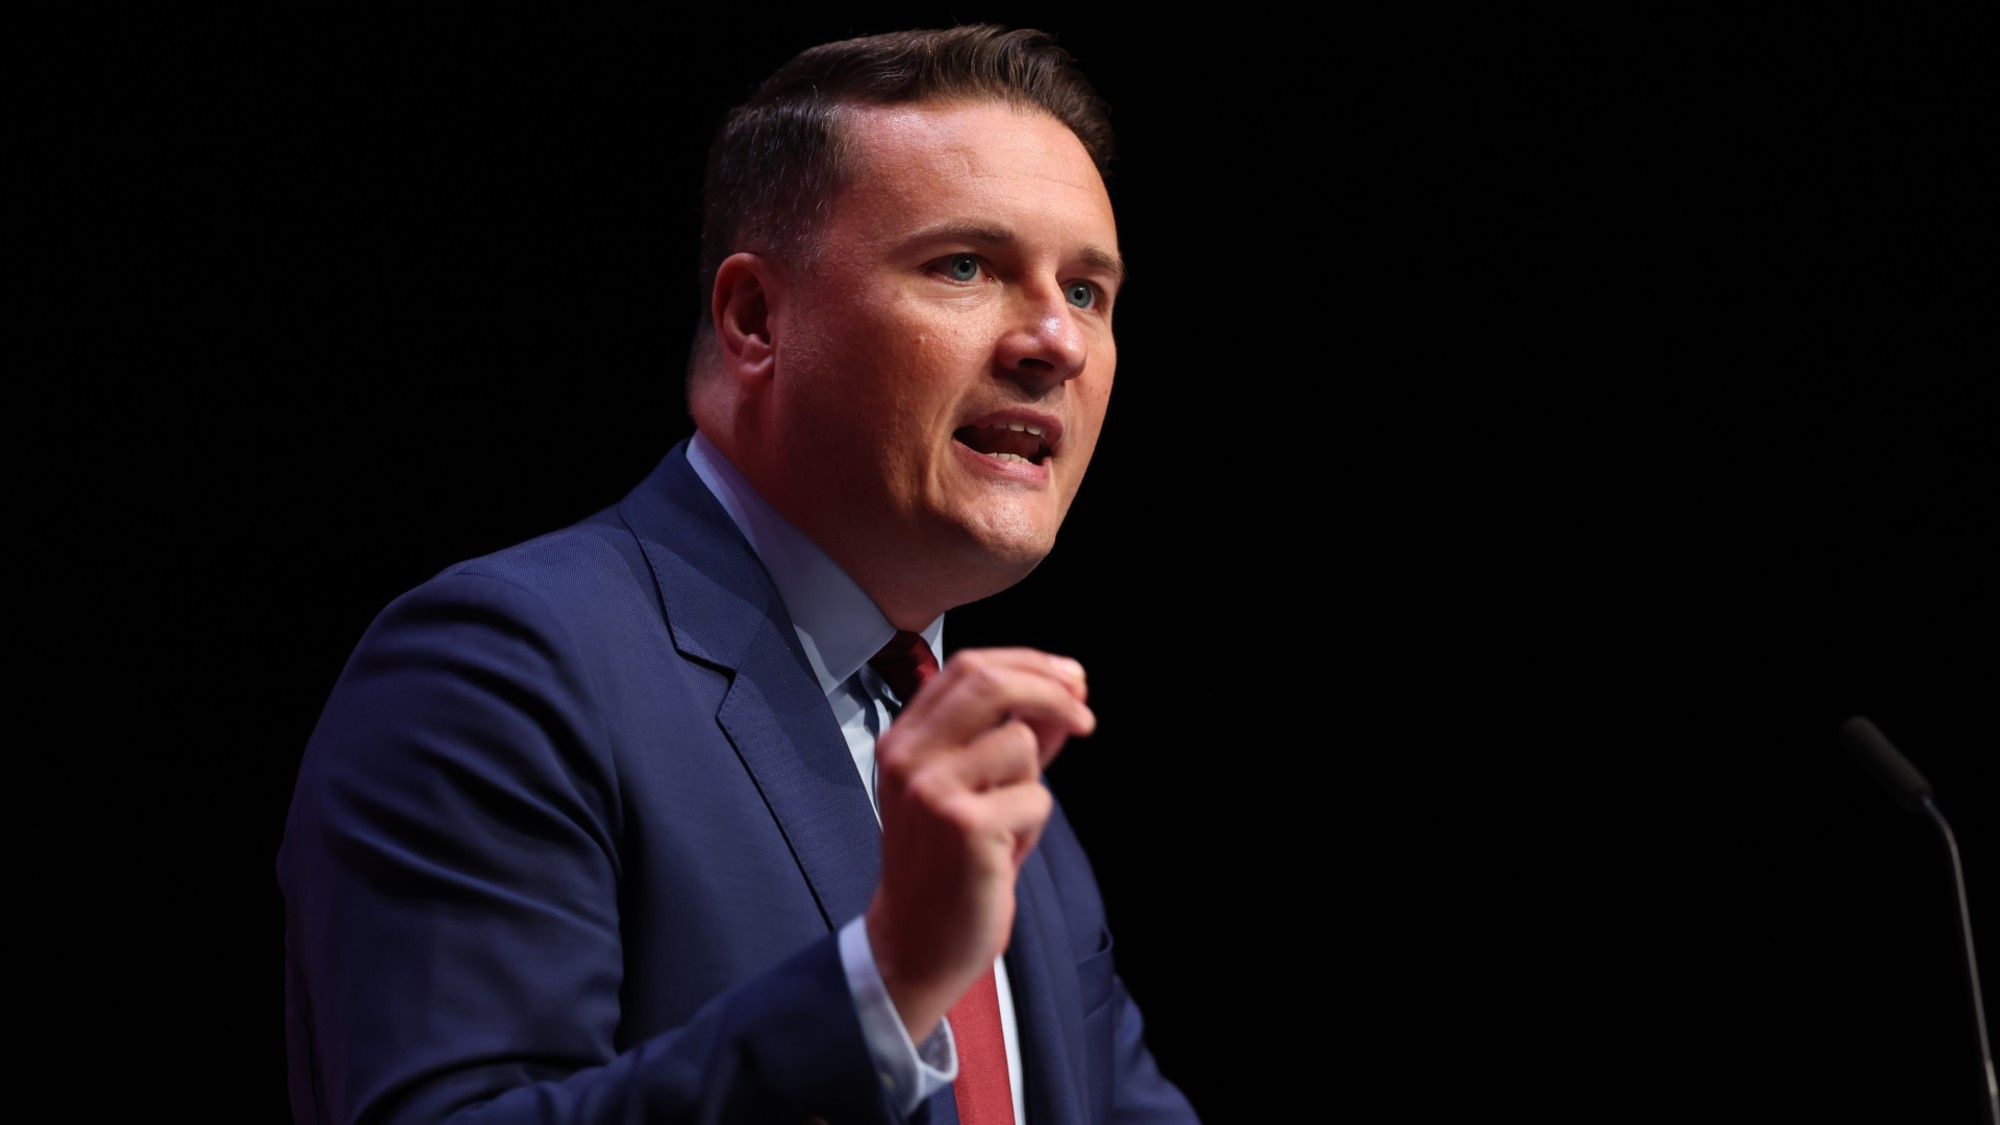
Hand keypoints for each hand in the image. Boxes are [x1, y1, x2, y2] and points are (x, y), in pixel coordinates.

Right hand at [864, 646, 1093, 1041]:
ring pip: (1022, 744)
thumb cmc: (945, 865)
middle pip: (990, 683)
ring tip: (1008, 824)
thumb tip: (1064, 695)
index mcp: (904, 740)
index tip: (1070, 677)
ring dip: (1034, 783)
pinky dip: (1033, 827)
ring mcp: (932, 789)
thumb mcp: (972, 789)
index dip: (1029, 663)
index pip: (968, 667)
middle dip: (1051, 691)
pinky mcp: (964, 826)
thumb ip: (1012, 738)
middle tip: (1085, 714)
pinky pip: (1036, 798)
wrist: (915, 941)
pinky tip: (1003, 854)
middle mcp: (909, 757)